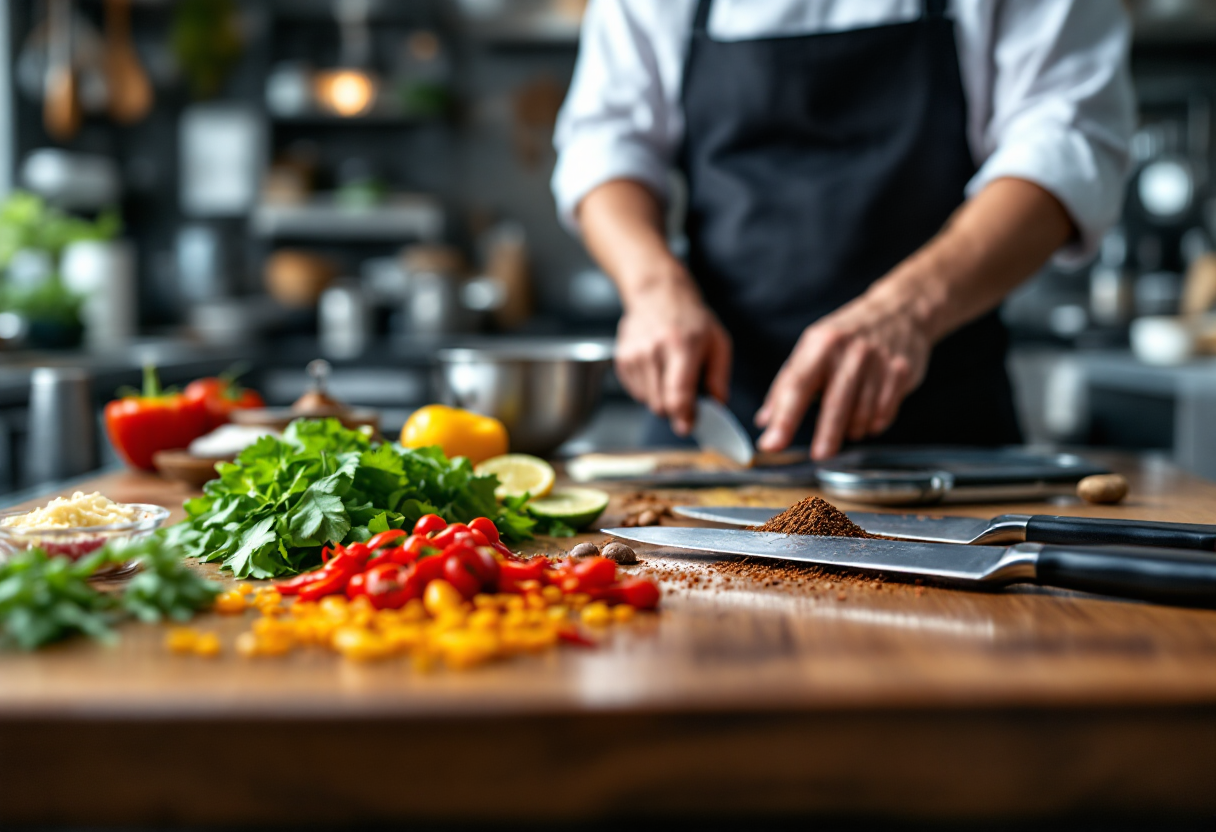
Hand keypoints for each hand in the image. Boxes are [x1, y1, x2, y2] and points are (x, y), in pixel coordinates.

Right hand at [615, 282, 731, 435]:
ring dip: (661, 398)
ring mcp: (634, 355)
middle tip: (686, 398)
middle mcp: (653, 351)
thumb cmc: (691, 318)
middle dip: (675, 409)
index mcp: (681, 347)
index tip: (688, 426)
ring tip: (670, 375)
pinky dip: (648, 390)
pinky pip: (636, 392)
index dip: (684, 417)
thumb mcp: (718, 342)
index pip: (678, 395)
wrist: (656, 294)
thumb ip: (718, 377)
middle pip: (660, 404)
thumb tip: (717, 407)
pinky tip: (657, 370)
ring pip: (647, 401)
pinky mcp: (621, 359)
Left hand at [755, 292, 931, 458]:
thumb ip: (786, 385)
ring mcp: (879, 361)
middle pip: (836, 402)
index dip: (783, 418)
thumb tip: (764, 421)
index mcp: (821, 343)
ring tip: (845, 431)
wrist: (898, 311)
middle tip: (819, 456)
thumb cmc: (845, 335)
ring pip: (863, 411)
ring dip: (851, 429)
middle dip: (827, 434)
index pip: (797, 386)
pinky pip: (886, 411)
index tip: (771, 444)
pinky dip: (873, 424)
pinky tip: (866, 422)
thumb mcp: (812, 348)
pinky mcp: (902, 372)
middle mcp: (850, 351)